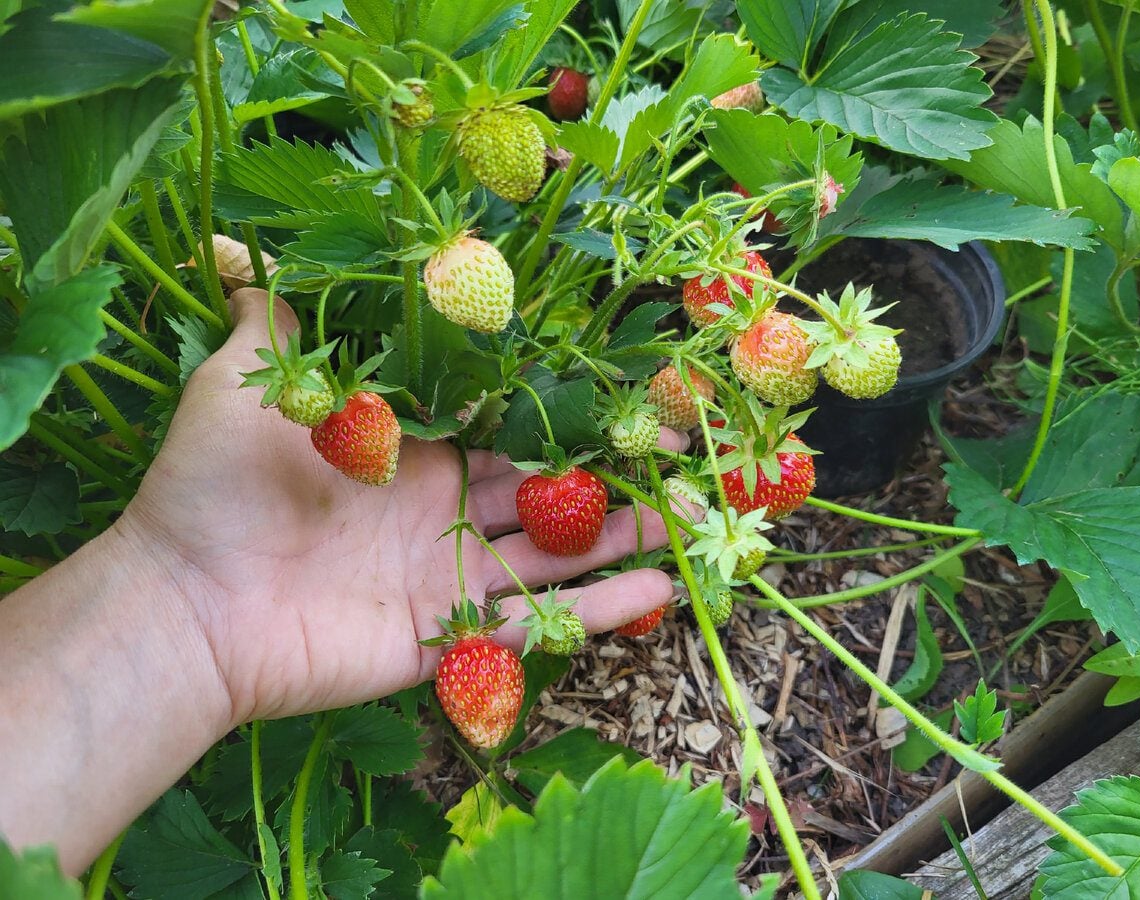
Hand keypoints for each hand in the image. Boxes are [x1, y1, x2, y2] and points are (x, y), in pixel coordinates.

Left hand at [122, 288, 683, 727]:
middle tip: (686, 455)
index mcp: (412, 451)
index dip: (566, 412)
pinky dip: (595, 613)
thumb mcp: (249, 382)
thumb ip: (274, 321)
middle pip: (547, 493)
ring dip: (624, 540)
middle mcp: (439, 512)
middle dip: (615, 476)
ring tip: (693, 520)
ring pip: (555, 557)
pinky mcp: (446, 637)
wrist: (185, 601)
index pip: (506, 428)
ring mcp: (447, 577)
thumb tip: (241, 246)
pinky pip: (534, 625)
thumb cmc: (216, 483)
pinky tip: (658, 592)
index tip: (629, 391)